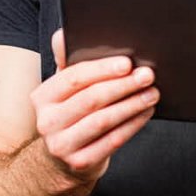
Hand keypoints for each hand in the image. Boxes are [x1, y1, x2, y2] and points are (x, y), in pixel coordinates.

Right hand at [28, 29, 159, 181]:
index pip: (73, 77)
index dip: (102, 69)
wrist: (61, 159)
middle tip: (147, 76)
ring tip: (152, 93)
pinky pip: (112, 141)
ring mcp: (61, 145)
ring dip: (132, 105)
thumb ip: (67, 60)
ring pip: (103, 121)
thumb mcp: (64, 88)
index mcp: (43, 96)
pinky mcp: (79, 163)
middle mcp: (47, 121)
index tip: (128, 62)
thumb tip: (64, 33)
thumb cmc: (70, 112)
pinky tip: (146, 112)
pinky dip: (132, 125)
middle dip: (123, 85)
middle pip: (91, 99)